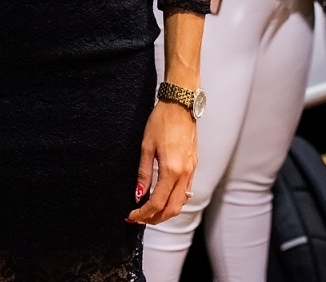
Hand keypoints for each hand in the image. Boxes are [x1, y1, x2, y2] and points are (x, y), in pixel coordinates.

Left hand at [127, 100, 196, 224]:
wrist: (181, 105)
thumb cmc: (162, 121)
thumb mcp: (146, 147)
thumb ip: (143, 173)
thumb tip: (138, 195)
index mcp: (171, 170)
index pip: (157, 202)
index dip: (144, 213)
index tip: (132, 216)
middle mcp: (185, 173)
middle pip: (172, 208)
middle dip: (155, 218)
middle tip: (140, 218)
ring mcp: (192, 170)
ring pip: (181, 202)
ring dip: (166, 212)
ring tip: (150, 211)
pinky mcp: (194, 166)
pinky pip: (186, 191)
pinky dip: (174, 200)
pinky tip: (163, 197)